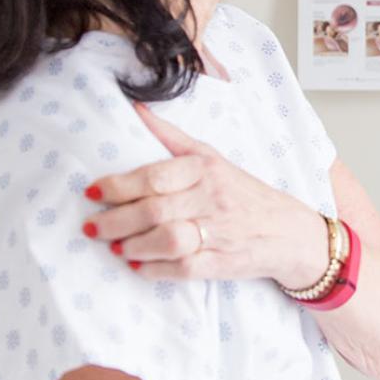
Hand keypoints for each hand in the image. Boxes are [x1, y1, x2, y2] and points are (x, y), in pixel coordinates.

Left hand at [83, 104, 325, 285]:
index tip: (91, 192)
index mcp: (204, 169)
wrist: (288, 231)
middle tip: (92, 228)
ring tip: (116, 247)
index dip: (117, 186)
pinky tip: (138, 267)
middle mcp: (211, 198)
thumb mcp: (211, 157)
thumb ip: (170, 136)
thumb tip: (135, 109)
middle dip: (116, 221)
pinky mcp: (223, 263)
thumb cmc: (240, 192)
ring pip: (168, 240)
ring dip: (135, 246)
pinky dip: (156, 270)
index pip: (154, 176)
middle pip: (155, 210)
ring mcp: (219, 233)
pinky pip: (184, 269)